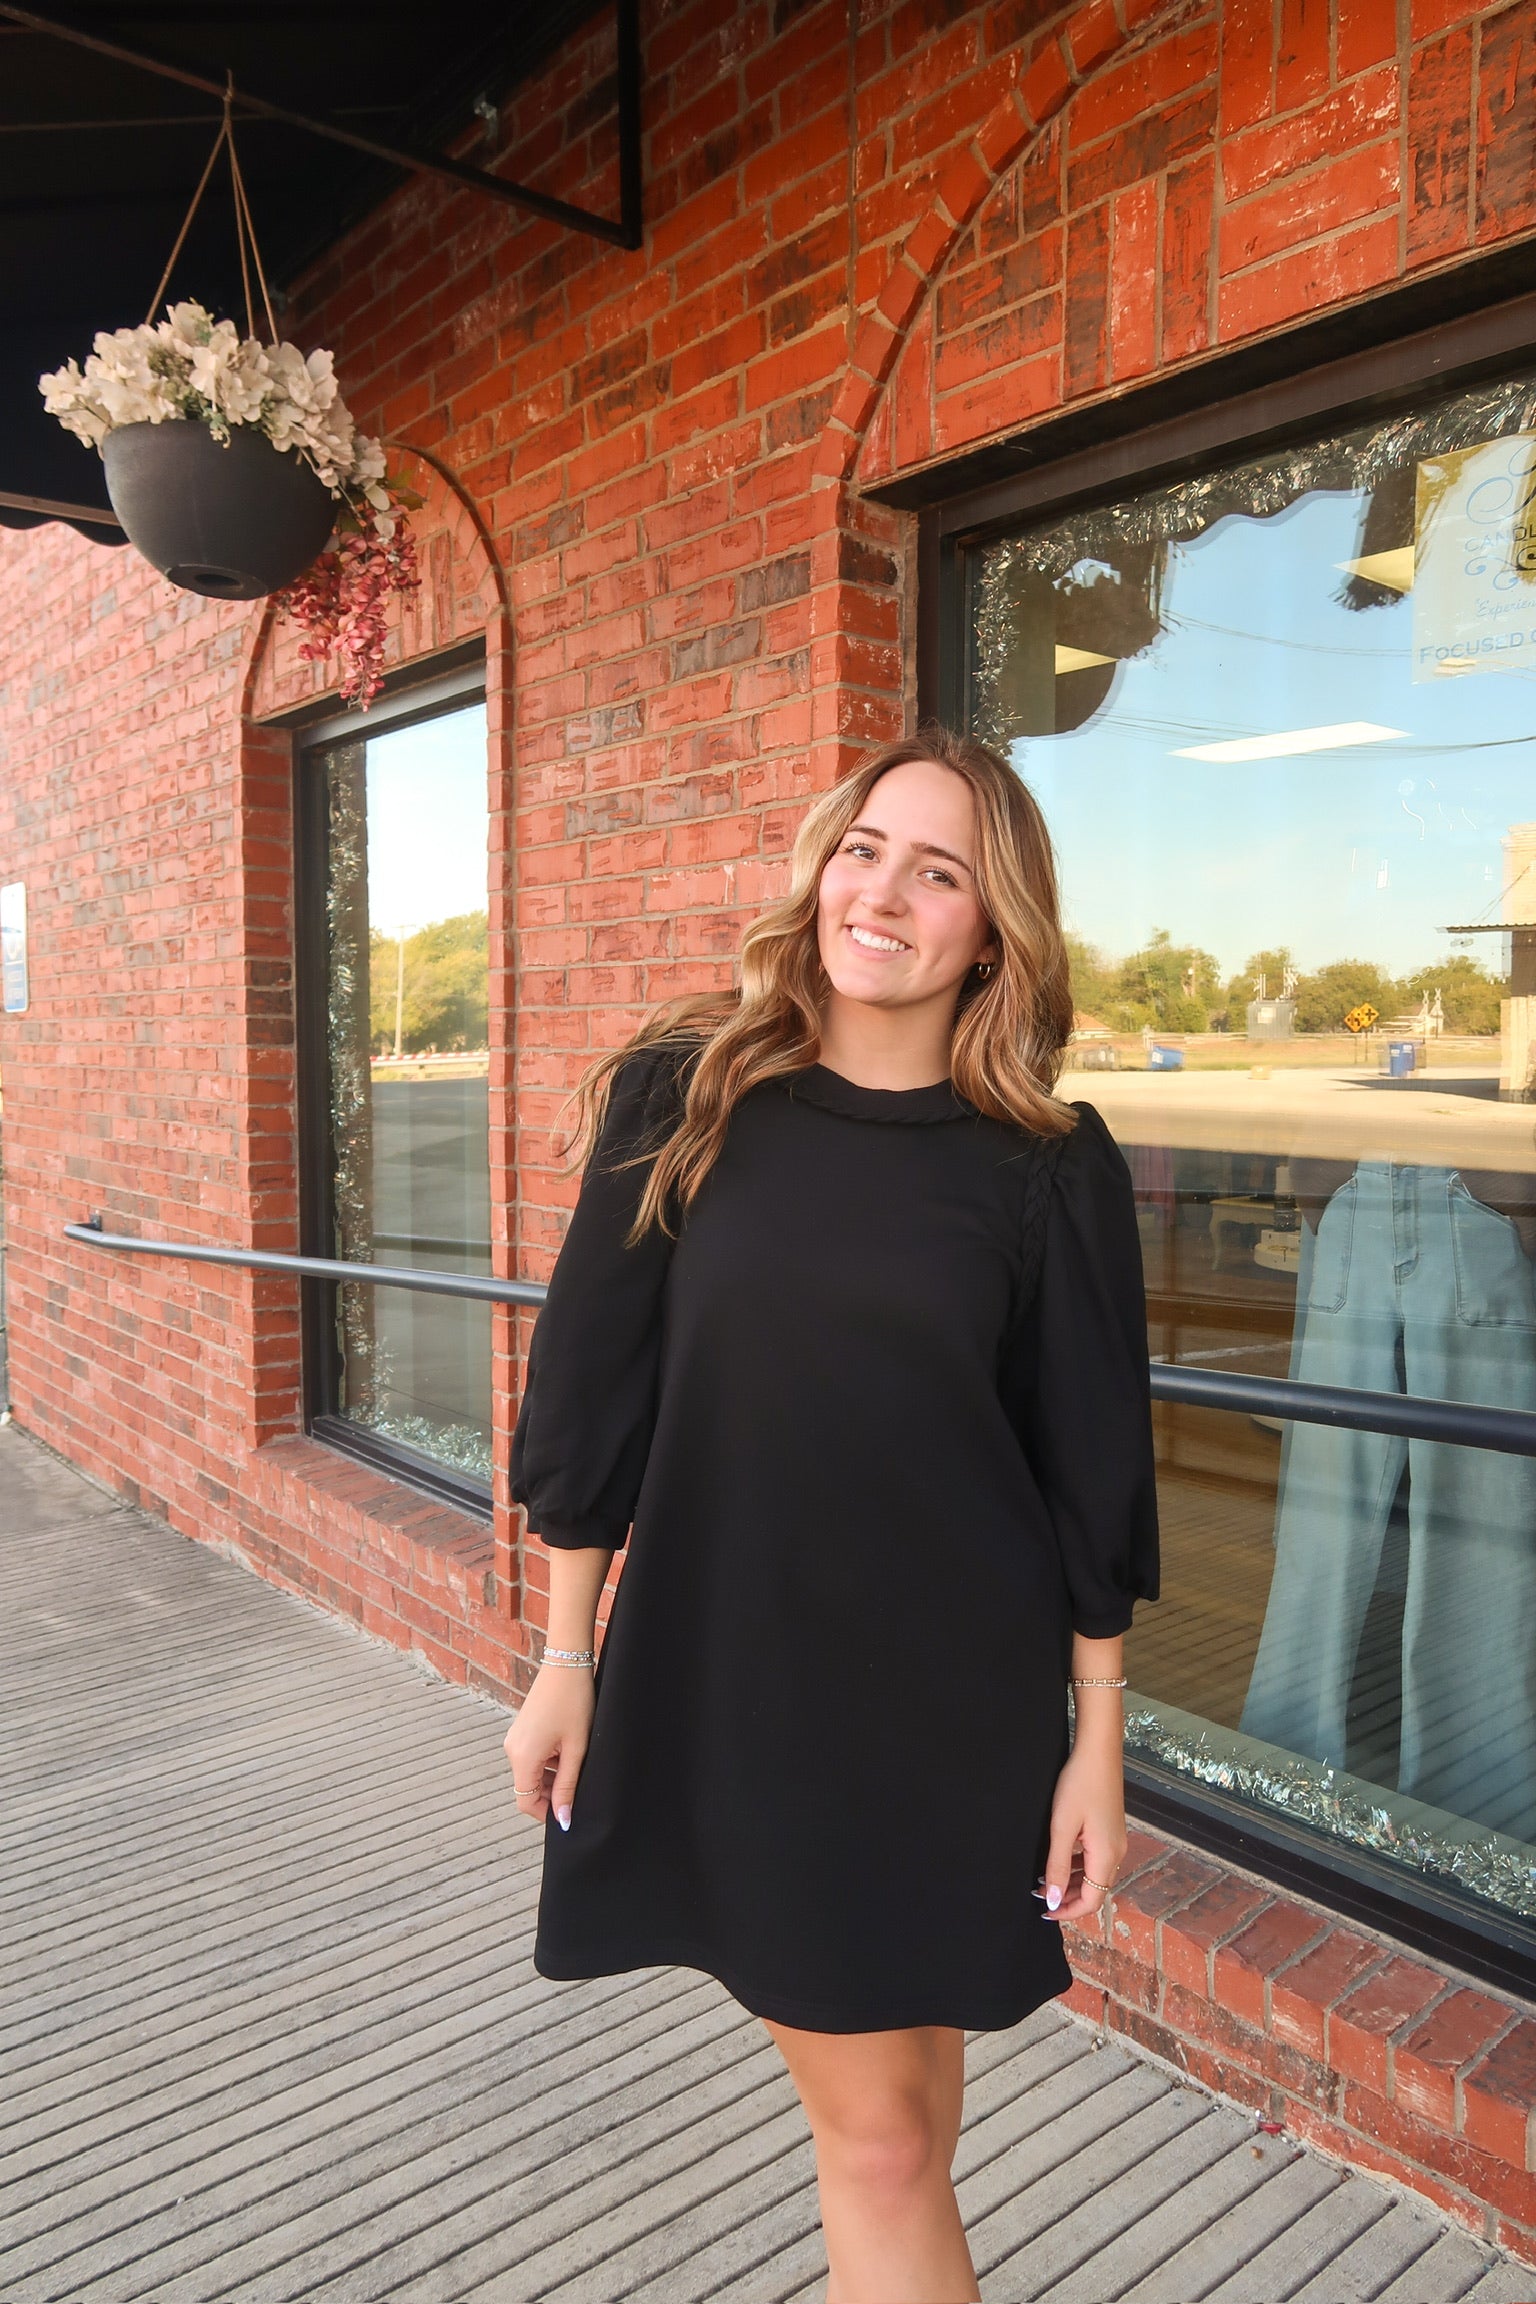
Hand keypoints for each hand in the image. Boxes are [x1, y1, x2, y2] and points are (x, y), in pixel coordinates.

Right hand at [504, 1664, 594, 1831]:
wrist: (566, 1664)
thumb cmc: (574, 1703)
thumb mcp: (576, 1749)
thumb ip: (568, 1786)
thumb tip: (563, 1819)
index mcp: (522, 1757)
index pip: (525, 1802)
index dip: (546, 1813)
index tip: (568, 1811)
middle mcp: (512, 1750)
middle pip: (527, 1788)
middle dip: (551, 1793)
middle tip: (579, 1784)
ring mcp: (514, 1739)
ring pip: (531, 1773)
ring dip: (552, 1776)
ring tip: (577, 1761)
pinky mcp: (521, 1731)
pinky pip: (531, 1757)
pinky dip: (548, 1762)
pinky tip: (569, 1748)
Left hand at [1034, 1741, 1126, 1924]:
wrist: (1098, 1752)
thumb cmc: (1079, 1786)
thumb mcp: (1062, 1827)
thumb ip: (1056, 1865)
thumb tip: (1053, 1899)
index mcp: (1107, 1857)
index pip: (1092, 1901)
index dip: (1068, 1911)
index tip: (1044, 1911)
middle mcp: (1117, 1853)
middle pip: (1094, 1890)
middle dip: (1067, 1898)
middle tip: (1038, 1895)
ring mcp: (1116, 1841)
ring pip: (1094, 1875)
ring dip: (1070, 1882)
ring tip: (1043, 1880)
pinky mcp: (1111, 1830)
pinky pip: (1095, 1859)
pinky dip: (1077, 1867)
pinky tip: (1058, 1859)